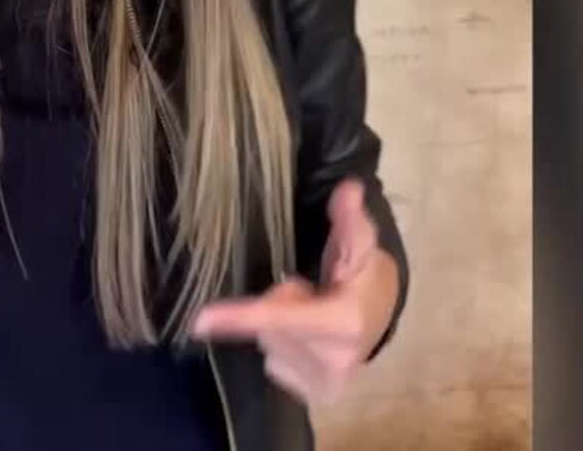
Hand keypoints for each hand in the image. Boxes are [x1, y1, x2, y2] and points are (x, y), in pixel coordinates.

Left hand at [190, 179, 400, 404]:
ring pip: (267, 344)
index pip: (279, 317)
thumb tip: (348, 187)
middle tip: (310, 291)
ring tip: (313, 314)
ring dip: (281, 326)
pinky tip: (308, 339)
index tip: (199, 321)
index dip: (239, 317)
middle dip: (281, 303)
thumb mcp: (361, 245)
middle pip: (268, 327)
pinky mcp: (313, 395)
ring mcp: (323, 384)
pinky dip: (282, 346)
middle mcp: (334, 362)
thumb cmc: (366, 279)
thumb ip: (350, 219)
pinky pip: (272, 362)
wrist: (383, 320)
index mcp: (343, 322)